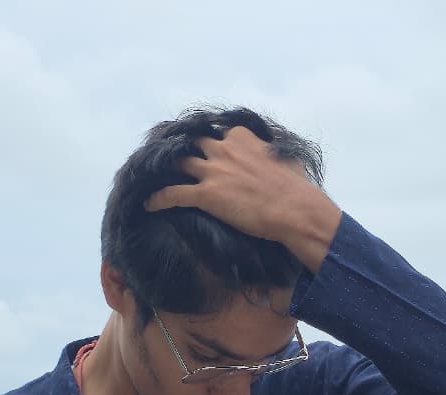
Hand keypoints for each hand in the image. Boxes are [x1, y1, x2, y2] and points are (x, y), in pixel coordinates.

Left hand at [144, 126, 341, 270]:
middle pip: (193, 142)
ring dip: (164, 168)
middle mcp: (224, 149)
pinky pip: (173, 194)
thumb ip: (272, 153)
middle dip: (181, 146)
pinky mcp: (206, 195)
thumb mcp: (286, 159)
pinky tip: (148, 204)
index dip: (215, 141)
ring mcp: (213, 171)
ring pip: (179, 163)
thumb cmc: (297, 188)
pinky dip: (158, 198)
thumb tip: (275, 155)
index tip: (211, 148)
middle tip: (171, 154)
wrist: (295, 209)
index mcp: (243, 138)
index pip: (222, 133)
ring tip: (152, 174)